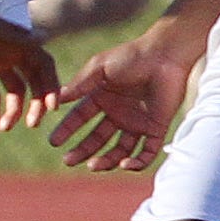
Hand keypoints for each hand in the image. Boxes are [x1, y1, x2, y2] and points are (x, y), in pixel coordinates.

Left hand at [0, 4, 61, 131]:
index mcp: (17, 41)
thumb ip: (14, 38)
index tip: (52, 107)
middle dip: (36, 103)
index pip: (43, 65)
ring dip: (12, 112)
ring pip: (13, 94)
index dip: (51, 85)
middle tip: (33, 124)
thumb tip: (44, 39)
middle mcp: (9, 54)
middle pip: (33, 83)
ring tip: (3, 128)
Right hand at [45, 30, 194, 171]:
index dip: (67, 130)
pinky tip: (124, 165)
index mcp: (103, 98)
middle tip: (68, 161)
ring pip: (120, 150)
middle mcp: (119, 113)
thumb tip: (57, 99)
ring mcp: (138, 122)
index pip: (80, 118)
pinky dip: (137, 163)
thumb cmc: (132, 56)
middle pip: (97, 139)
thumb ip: (80, 85)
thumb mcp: (100, 68)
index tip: (54, 142)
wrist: (165, 55)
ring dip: (106, 161)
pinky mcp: (156, 128)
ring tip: (93, 165)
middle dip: (82, 151)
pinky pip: (147, 152)